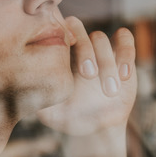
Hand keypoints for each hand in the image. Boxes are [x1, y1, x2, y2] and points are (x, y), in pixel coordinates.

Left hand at [37, 19, 136, 136]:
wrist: (99, 126)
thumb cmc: (72, 117)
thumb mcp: (52, 114)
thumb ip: (40, 103)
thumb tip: (29, 94)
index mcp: (60, 55)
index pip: (56, 32)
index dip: (61, 36)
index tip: (66, 53)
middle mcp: (79, 48)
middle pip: (79, 30)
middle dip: (85, 51)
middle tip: (88, 75)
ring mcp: (101, 49)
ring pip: (102, 37)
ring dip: (106, 62)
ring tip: (109, 90)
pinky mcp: (121, 54)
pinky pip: (125, 39)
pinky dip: (126, 53)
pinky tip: (124, 76)